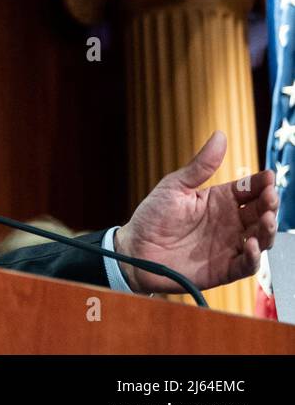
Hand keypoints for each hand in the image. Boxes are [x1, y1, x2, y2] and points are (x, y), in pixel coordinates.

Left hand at [114, 131, 278, 293]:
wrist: (134, 250)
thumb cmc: (152, 216)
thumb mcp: (175, 187)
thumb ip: (200, 166)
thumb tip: (220, 135)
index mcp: (220, 200)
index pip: (249, 189)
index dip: (261, 183)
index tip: (268, 177)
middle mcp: (229, 222)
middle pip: (261, 212)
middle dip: (270, 204)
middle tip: (269, 197)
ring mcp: (229, 245)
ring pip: (261, 238)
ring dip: (268, 229)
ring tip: (266, 218)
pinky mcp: (225, 268)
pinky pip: (247, 265)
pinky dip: (254, 257)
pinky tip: (250, 245)